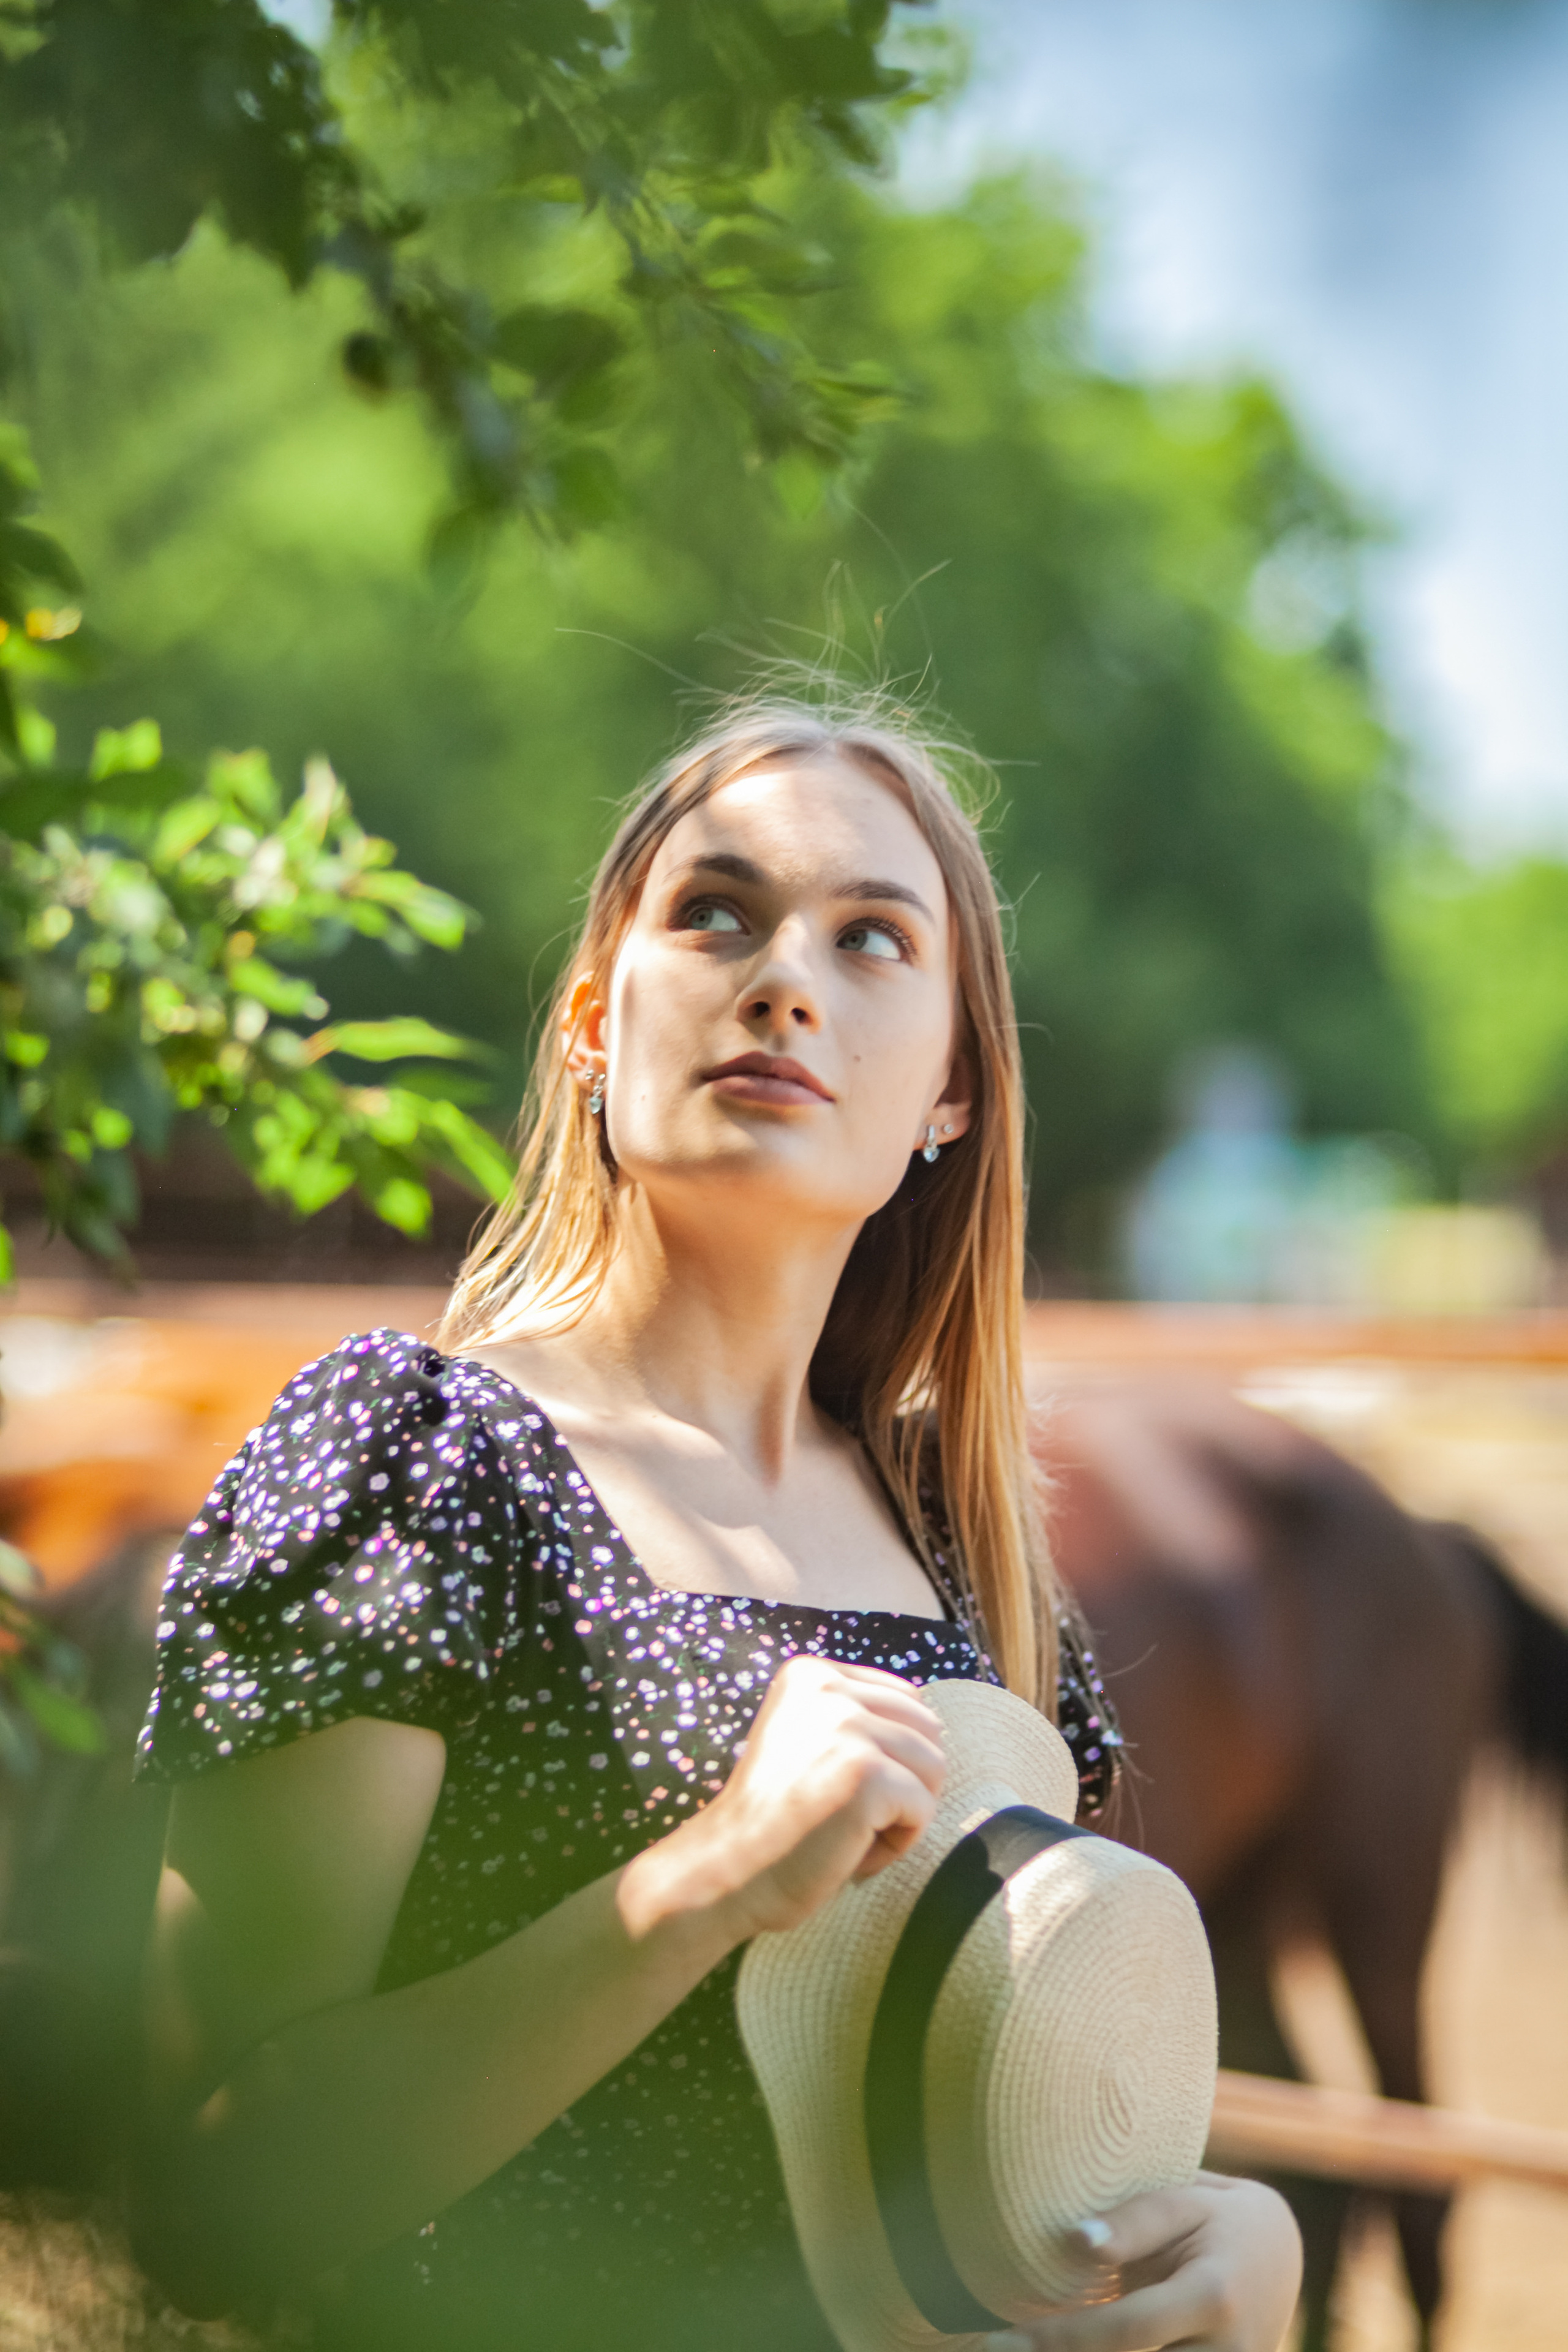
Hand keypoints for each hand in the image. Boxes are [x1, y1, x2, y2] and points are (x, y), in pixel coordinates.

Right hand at [626, 1656, 945, 1947]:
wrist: (728, 1870)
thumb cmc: (775, 1820)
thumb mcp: (808, 1740)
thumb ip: (854, 1717)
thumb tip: (931, 1721)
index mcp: (811, 1672)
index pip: (905, 1700)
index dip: (893, 1755)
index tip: (839, 1786)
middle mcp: (828, 1686)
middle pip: (928, 1729)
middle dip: (906, 1781)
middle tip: (853, 1817)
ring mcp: (847, 1726)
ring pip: (933, 1768)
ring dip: (904, 1814)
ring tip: (850, 1834)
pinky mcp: (866, 1773)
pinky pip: (924, 1808)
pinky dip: (899, 1841)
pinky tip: (853, 1851)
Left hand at [984, 2174, 1301, 2351]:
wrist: (1281, 2254)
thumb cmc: (1222, 2217)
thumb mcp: (1187, 2200)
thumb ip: (1133, 2222)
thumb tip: (1072, 2240)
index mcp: (1213, 2297)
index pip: (1125, 2331)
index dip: (1061, 2339)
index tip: (1000, 2340)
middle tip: (991, 2348)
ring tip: (1014, 2347)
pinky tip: (1056, 2346)